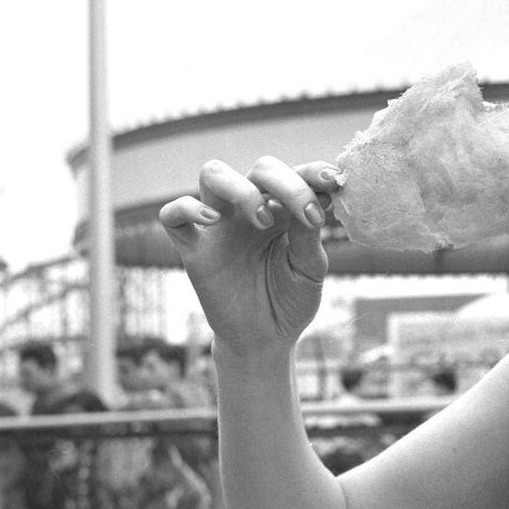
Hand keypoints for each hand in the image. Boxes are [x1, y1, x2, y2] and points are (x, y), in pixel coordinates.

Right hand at [159, 157, 341, 354]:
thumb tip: (316, 199)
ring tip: (265, 220)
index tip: (335, 182)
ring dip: (242, 188)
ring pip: (214, 174)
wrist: (265, 340)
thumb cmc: (290, 300)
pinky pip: (173, 215)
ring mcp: (220, 226)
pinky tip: (212, 220)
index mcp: (284, 211)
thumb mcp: (309, 269)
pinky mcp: (194, 250)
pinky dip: (187, 208)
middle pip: (261, 168)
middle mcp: (251, 210)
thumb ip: (308, 236)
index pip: (297, 175)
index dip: (314, 172)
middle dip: (288, 183)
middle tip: (308, 216)